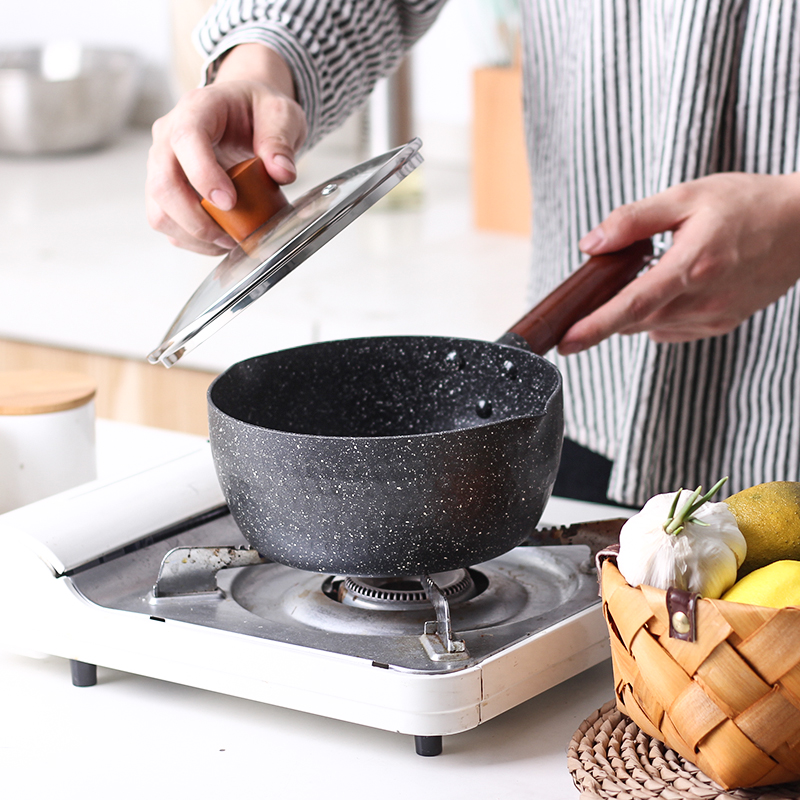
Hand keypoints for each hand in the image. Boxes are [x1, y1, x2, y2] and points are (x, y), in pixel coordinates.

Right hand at [145, 44, 306, 254]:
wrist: (243, 112)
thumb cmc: (257, 110)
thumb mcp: (280, 113)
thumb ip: (281, 140)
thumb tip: (283, 173)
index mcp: (196, 109)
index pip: (186, 140)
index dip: (203, 175)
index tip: (230, 203)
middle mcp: (168, 137)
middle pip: (163, 184)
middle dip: (196, 220)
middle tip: (232, 236)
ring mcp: (162, 165)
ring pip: (159, 211)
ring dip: (194, 236)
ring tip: (229, 241)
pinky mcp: (166, 191)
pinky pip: (168, 224)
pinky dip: (193, 241)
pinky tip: (220, 241)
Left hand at [558, 172, 799, 353]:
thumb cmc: (747, 203)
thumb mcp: (686, 197)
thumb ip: (634, 220)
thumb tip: (591, 245)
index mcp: (693, 266)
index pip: (632, 305)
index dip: (595, 326)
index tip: (565, 342)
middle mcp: (704, 300)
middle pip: (634, 320)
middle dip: (604, 315)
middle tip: (590, 296)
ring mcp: (714, 317)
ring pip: (651, 327)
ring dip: (632, 311)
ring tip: (643, 277)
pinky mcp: (721, 324)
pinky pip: (671, 329)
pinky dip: (657, 315)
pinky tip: (669, 288)